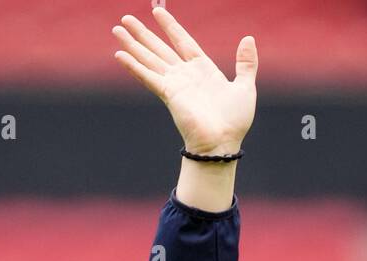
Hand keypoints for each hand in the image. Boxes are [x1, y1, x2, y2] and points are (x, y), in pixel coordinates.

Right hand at [112, 7, 257, 155]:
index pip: (182, 41)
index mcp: (203, 69)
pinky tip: (119, 55)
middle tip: (125, 19)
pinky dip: (134, 66)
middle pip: (159, 48)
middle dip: (143, 34)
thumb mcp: (245, 87)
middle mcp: (185, 75)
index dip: (170, 26)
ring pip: (149, 59)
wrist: (222, 143)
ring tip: (117, 30)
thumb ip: (246, 63)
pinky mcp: (168, 94)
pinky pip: (147, 76)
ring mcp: (175, 84)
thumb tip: (248, 38)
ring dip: (133, 45)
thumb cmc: (234, 121)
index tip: (157, 12)